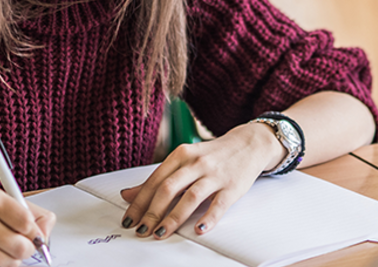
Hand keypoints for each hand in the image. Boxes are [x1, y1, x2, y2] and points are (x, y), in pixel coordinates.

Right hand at [0, 186, 55, 266]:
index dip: (34, 230)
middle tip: (22, 243)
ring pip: (12, 262)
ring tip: (1, 246)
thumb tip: (47, 230)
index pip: (26, 221)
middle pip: (22, 246)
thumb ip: (25, 211)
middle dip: (27, 247)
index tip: (31, 231)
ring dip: (13, 257)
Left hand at [120, 122, 283, 238]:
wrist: (249, 144)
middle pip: (168, 189)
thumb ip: (159, 178)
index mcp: (181, 155)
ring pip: (190, 197)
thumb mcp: (184, 160)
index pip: (155, 180)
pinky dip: (208, 218)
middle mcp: (196, 163)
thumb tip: (128, 194)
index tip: (129, 219)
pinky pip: (218, 204)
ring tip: (160, 233)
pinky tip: (199, 230)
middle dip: (152, 213)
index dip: (139, 202)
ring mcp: (215, 174)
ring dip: (173, 218)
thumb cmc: (212, 155)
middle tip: (142, 230)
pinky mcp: (232, 187)